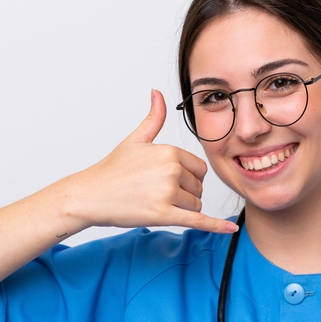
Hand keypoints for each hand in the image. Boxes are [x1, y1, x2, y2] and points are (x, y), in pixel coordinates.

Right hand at [59, 90, 237, 233]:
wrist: (90, 195)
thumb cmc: (112, 170)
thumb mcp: (135, 139)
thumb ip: (153, 118)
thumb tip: (157, 92)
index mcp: (169, 151)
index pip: (199, 169)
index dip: (188, 178)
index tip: (168, 180)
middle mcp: (171, 170)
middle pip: (199, 187)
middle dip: (186, 193)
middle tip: (158, 193)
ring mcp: (167, 193)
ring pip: (195, 205)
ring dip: (182, 209)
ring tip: (156, 203)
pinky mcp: (163, 215)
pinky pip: (197, 221)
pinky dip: (215, 226)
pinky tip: (230, 228)